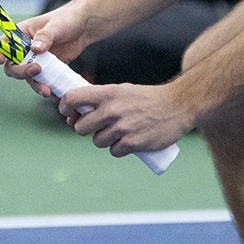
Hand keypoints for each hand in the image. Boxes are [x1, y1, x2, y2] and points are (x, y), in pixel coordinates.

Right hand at [0, 4, 92, 97]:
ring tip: (47, 91)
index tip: (0, 59)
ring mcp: (36, 61)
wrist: (83, 28)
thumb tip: (35, 49)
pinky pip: (44, 83)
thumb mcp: (56, 25)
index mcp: (20, 34)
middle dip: (20, 72)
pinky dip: (49, 89)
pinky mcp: (48, 70)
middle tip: (36, 70)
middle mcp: (24, 50)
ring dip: (36, 85)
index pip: (1, 46)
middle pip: (12, 67)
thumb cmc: (66, 19)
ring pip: (28, 78)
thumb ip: (45, 36)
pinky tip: (56, 94)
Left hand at [56, 81, 195, 158]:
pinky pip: (113, 152)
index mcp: (108, 93)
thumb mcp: (122, 91)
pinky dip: (119, 149)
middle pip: (81, 127)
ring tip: (119, 132)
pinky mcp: (132, 143)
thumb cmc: (147, 98)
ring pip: (97, 142)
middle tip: (97, 126)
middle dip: (85, 129)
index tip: (67, 113)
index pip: (73, 98)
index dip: (65, 107)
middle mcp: (112, 110)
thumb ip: (101, 100)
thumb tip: (75, 116)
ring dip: (104, 140)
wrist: (178, 106)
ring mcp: (122, 128)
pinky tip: (128, 141)